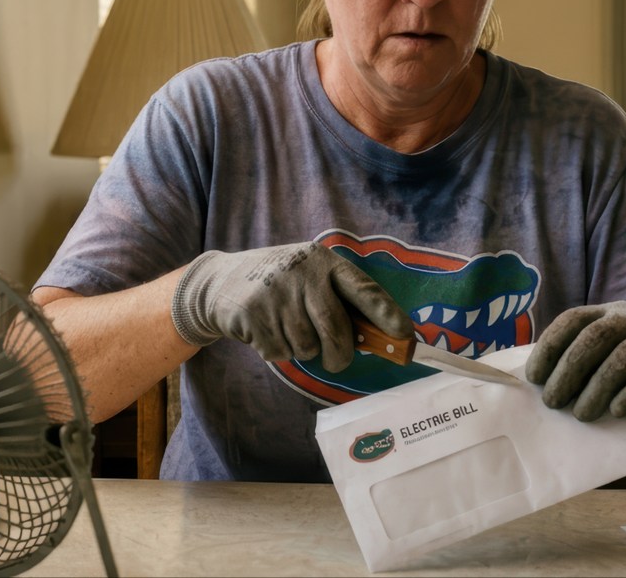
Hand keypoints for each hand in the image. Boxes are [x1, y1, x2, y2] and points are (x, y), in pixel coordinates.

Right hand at [171, 242, 411, 369]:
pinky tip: (267, 330)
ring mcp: (276, 294)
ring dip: (303, 350)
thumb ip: (338, 301)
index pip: (363, 289)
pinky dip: (279, 351)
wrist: (220, 281)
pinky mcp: (253, 315)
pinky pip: (282, 352)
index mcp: (324, 262)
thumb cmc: (281, 285)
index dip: (386, 313)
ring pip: (308, 346)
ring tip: (287, 328)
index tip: (405, 335)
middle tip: (337, 361)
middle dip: (340, 354)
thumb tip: (377, 338)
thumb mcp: (310, 279)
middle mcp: (302, 274)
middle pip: (335, 329)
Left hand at [525, 300, 625, 464]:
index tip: (534, 378)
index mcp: (607, 314)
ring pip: (625, 356)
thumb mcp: (598, 372)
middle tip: (553, 402)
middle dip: (569, 370)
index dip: (550, 346)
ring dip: (598, 388)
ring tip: (582, 415)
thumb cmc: (625, 390)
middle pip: (596, 336)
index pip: (572, 320)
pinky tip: (617, 411)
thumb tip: (534, 387)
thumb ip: (573, 370)